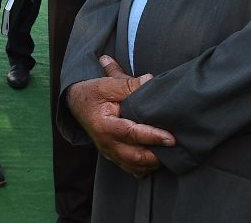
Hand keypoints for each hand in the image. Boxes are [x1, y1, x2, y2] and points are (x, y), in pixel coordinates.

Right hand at [66, 55, 174, 177]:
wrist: (76, 102)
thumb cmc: (93, 92)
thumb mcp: (107, 84)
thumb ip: (129, 84)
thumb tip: (149, 82)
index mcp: (104, 125)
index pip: (131, 134)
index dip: (153, 136)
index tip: (171, 138)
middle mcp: (106, 143)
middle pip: (134, 158)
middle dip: (156, 156)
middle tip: (174, 147)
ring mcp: (109, 152)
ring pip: (135, 167)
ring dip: (152, 163)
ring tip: (168, 152)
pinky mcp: (112, 156)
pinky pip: (131, 168)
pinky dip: (145, 166)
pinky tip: (155, 157)